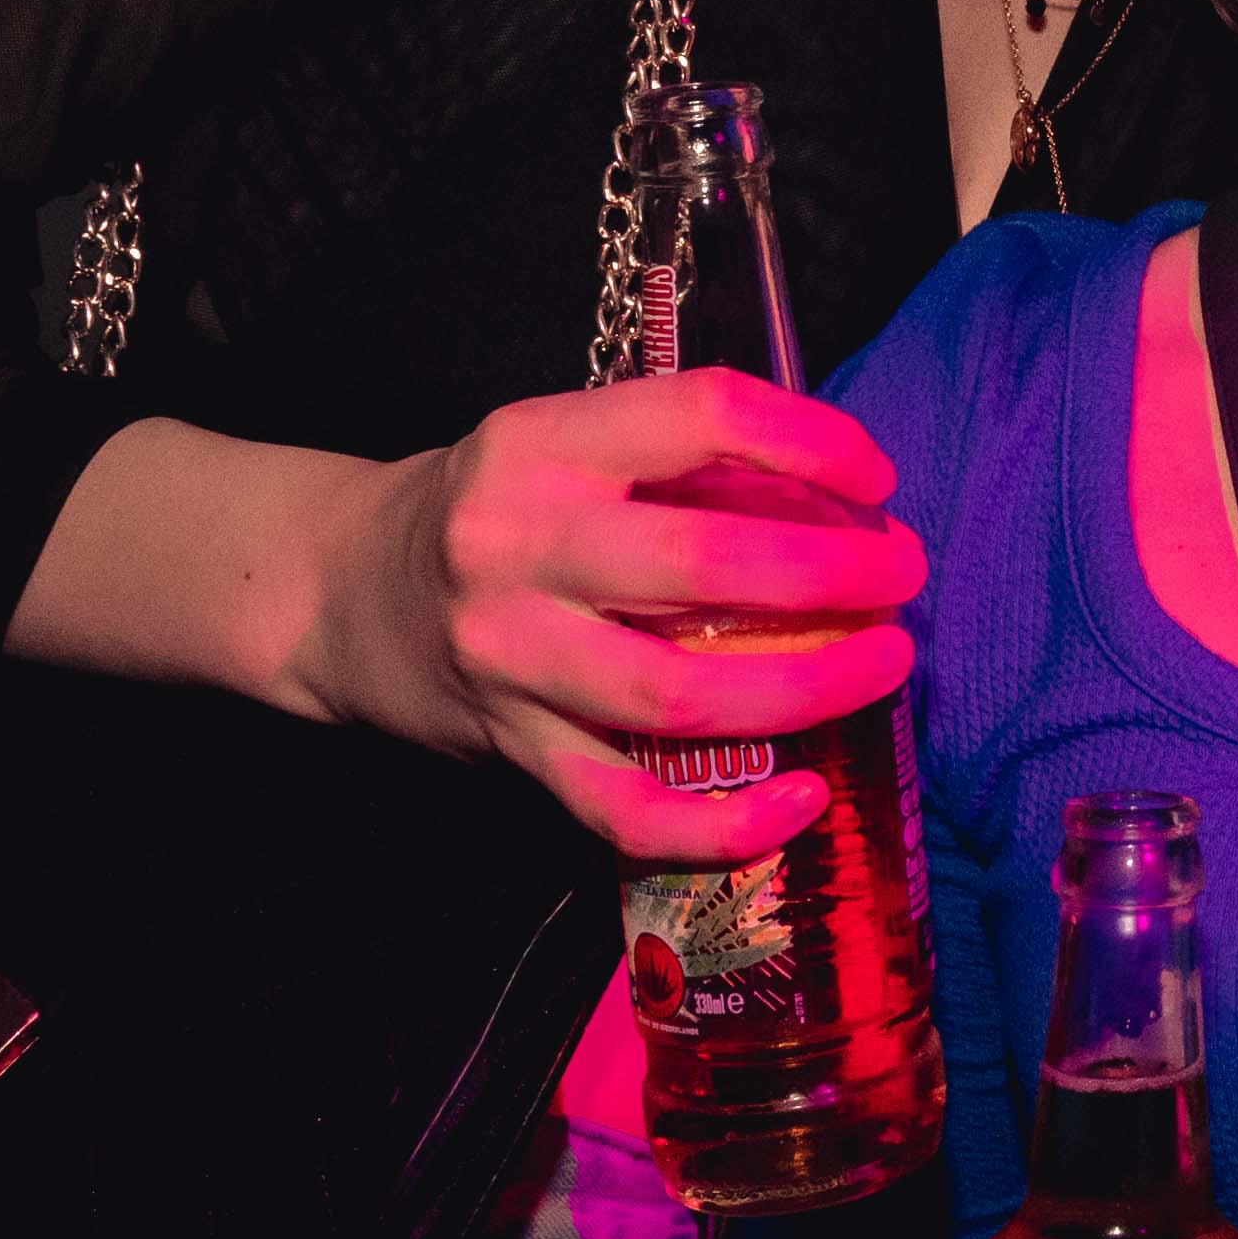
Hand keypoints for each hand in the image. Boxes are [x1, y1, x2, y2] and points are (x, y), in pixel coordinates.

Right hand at [287, 369, 927, 858]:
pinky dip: (723, 822)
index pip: (700, 415)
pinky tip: (801, 801)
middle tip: (902, 574)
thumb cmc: (485, 512)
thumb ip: (674, 462)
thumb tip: (840, 493)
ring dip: (807, 688)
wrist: (335, 591)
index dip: (810, 440)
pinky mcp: (511, 748)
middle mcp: (518, 548)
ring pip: (680, 695)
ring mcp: (512, 659)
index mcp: (543, 446)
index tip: (875, 476)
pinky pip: (628, 808)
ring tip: (883, 664)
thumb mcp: (561, 446)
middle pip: (705, 566)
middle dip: (833, 573)